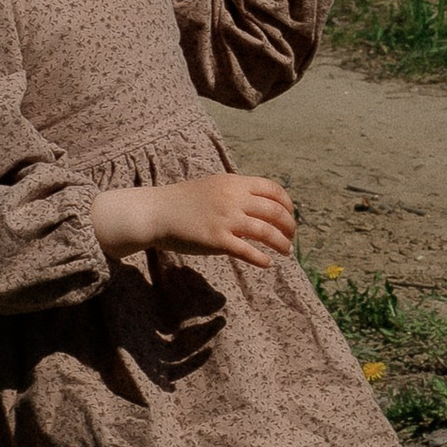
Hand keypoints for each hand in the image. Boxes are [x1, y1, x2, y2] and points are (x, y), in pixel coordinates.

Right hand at [93, 172, 297, 267]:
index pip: (273, 190)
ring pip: (266, 232)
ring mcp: (226, 219)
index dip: (287, 204)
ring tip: (285, 251)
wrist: (156, 212)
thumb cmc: (183, 201)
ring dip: (281, 243)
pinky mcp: (217, 240)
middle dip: (289, 226)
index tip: (290, 215)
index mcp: (234, 183)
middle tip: (291, 237)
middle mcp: (233, 198)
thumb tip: (258, 203)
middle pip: (275, 211)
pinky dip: (261, 258)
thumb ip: (235, 192)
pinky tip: (267, 263)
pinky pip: (247, 251)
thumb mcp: (213, 186)